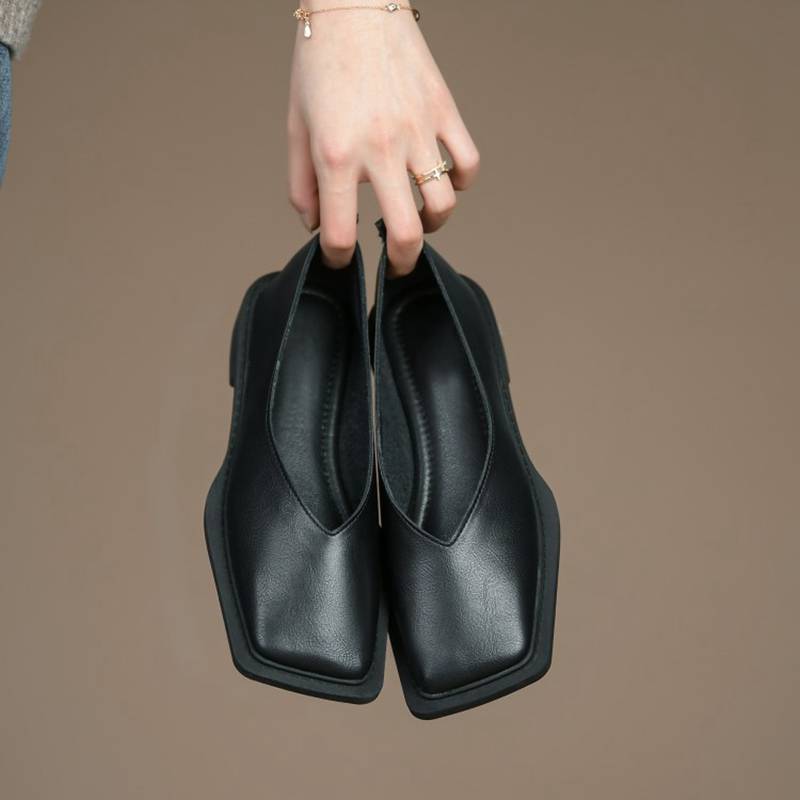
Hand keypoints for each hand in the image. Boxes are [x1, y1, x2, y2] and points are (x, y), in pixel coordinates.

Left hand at [287, 4, 479, 273]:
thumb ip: (301, 185)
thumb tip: (316, 226)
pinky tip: (442, 181)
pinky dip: (459, 183)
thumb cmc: (320, 65)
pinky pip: (467, 164)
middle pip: (405, 234)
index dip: (338, 258)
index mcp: (336, 154)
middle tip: (394, 265)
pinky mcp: (444, 110)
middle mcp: (380, 148)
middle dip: (400, 264)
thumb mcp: (296, 126)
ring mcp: (418, 129)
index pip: (340, 233)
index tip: (340, 258)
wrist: (354, 4)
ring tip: (419, 219)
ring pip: (442, 205)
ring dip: (431, 225)